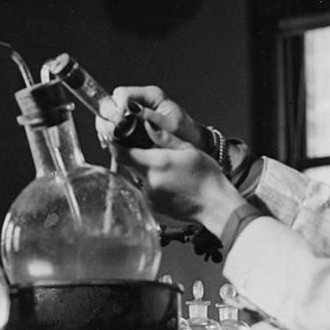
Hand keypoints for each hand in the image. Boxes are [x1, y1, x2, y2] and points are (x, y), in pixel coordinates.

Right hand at [94, 85, 211, 151]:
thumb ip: (152, 118)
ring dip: (108, 125)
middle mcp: (141, 99)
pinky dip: (111, 131)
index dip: (116, 108)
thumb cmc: (186, 133)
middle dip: (109, 117)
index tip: (116, 123)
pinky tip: (114, 141)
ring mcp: (135, 110)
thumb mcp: (171, 126)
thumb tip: (133, 111)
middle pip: (112, 101)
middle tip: (111, 133)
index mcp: (151, 95)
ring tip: (111, 139)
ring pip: (110, 112)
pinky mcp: (133, 121)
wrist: (193, 142)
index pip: (123, 94)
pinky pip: (115, 123)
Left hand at [112, 133, 244, 235]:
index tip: (113, 133)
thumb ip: (163, 136)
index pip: (121, 152)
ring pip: (135, 174)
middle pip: (127, 163)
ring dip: (142, 166)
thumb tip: (146, 123)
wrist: (216, 207)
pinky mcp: (152, 205)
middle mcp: (148, 181)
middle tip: (141, 144)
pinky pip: (144, 186)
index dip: (114, 141)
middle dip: (130, 151)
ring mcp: (149, 195)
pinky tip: (168, 178)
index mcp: (156, 164)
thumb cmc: (207, 178)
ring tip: (164, 164)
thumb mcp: (188, 149)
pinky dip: (151, 179)